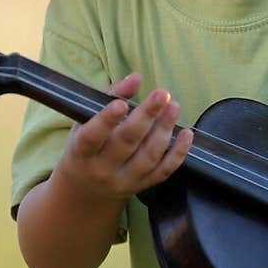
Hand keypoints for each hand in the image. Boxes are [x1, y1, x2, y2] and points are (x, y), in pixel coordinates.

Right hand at [58, 71, 192, 202]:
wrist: (86, 189)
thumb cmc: (86, 147)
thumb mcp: (86, 121)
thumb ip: (110, 96)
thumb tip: (136, 78)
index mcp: (81, 152)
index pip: (92, 138)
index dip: (106, 121)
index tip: (121, 104)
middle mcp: (101, 170)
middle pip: (126, 143)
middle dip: (146, 117)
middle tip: (161, 95)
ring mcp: (123, 181)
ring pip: (148, 156)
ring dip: (164, 130)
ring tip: (173, 107)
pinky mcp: (142, 186)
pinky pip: (163, 171)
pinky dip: (178, 153)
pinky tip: (186, 134)